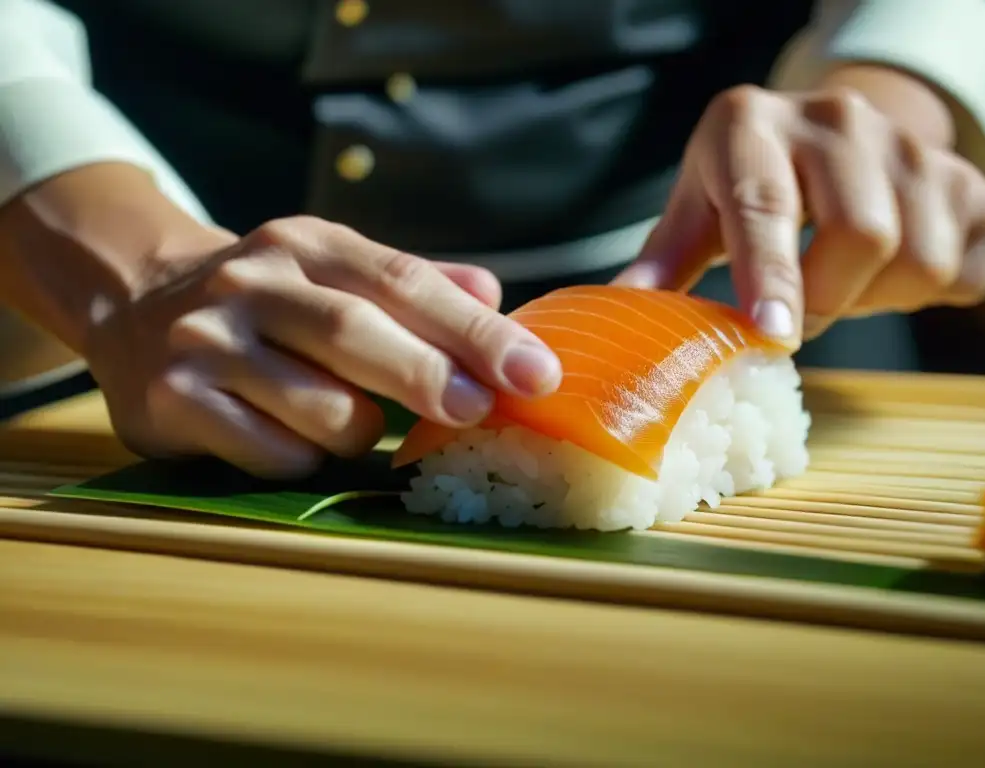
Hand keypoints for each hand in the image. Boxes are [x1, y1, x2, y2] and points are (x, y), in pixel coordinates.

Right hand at [84, 217, 561, 477]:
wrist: (136, 302)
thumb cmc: (271, 301)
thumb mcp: (338, 270)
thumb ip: (415, 284)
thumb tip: (492, 294)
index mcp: (309, 245)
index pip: (404, 283)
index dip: (474, 332)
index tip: (534, 373)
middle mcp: (254, 283)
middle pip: (357, 334)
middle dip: (429, 377)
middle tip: (481, 410)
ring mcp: (208, 341)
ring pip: (319, 408)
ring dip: (360, 430)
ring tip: (354, 422)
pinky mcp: (173, 400)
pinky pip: (271, 452)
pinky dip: (305, 459)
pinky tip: (295, 441)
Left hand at [615, 85, 984, 342]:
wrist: (835, 134)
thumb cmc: (751, 178)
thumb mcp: (700, 205)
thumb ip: (665, 258)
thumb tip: (620, 307)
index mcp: (752, 125)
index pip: (766, 204)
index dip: (771, 273)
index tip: (772, 331)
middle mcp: (839, 119)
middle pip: (862, 234)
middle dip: (826, 298)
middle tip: (798, 313)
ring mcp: (914, 146)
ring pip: (918, 260)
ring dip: (875, 299)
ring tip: (839, 282)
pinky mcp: (972, 183)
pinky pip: (963, 271)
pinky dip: (927, 295)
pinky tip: (887, 274)